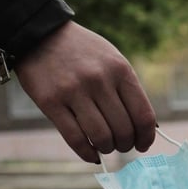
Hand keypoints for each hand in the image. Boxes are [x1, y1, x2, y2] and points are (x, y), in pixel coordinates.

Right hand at [14, 21, 155, 162]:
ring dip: (107, 149)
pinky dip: (87, 153)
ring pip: (101, 137)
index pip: (143, 115)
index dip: (146, 136)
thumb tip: (145, 127)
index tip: (143, 144)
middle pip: (123, 130)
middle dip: (125, 145)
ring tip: (105, 146)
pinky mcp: (51, 103)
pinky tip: (92, 154)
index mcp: (120, 70)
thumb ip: (127, 89)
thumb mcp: (112, 60)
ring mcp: (74, 92)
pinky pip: (75, 139)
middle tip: (121, 145)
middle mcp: (99, 80)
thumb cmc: (83, 52)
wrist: (41, 34)